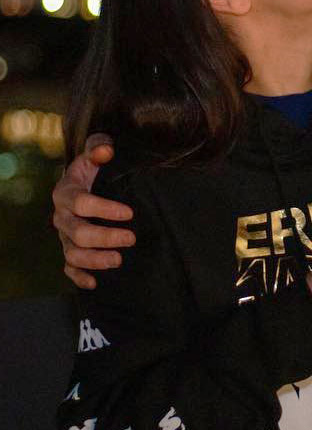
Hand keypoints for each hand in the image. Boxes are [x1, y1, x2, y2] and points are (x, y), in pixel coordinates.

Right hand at [51, 134, 133, 289]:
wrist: (86, 182)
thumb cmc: (94, 166)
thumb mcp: (96, 151)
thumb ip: (99, 147)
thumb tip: (106, 151)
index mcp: (66, 192)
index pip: (80, 202)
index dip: (103, 209)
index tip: (129, 213)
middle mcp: (62, 217)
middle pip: (77, 232)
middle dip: (104, 237)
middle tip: (130, 238)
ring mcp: (65, 235)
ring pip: (72, 253)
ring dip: (94, 260)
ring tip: (118, 260)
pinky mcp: (70, 249)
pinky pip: (68, 268)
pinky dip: (79, 277)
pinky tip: (95, 283)